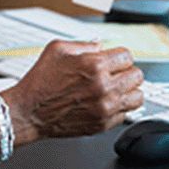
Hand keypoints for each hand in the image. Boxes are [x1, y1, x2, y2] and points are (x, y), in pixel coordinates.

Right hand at [2, 40, 143, 142]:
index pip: (127, 56)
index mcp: (94, 65)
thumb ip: (83, 44)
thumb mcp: (57, 49)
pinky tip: (105, 103)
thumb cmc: (40, 81)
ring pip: (138, 97)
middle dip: (126, 72)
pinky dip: (119, 108)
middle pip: (137, 76)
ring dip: (128, 91)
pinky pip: (126, 114)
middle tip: (115, 74)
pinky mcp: (103, 124)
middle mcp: (103, 87)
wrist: (30, 112)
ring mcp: (105, 108)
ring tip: (116, 89)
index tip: (114, 60)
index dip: (119, 56)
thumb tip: (100, 45)